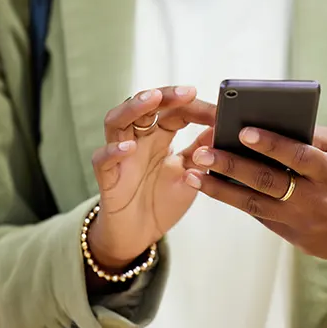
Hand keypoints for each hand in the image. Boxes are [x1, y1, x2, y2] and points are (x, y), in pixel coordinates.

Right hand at [89, 86, 215, 268]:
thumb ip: (203, 152)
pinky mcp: (106, 177)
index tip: (219, 111)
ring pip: (117, 121)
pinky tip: (128, 148)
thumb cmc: (162, 201)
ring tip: (151, 100)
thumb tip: (224, 129)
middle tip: (186, 92)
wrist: (139, 235)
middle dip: (164, 95)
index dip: (194, 107)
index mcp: (159, 137)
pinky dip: (113, 151)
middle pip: (144, 106)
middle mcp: (138, 140)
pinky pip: (102, 159)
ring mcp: (119, 156)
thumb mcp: (190, 175)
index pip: (175, 111)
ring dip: (133, 108)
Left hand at [183, 126, 326, 276]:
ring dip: (220, 190)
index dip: (272, 145)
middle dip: (232, 167)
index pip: (300, 157)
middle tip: (201, 153)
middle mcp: (316, 201)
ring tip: (192, 175)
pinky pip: (260, 216)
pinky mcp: (292, 237)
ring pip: (255, 206)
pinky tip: (211, 186)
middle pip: (268, 183)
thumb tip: (278, 122)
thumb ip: (318, 137)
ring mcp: (302, 223)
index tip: (244, 131)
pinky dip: (235, 200)